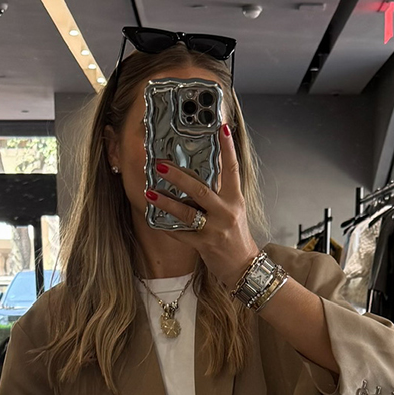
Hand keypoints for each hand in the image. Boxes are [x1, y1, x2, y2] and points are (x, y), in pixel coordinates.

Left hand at [144, 124, 258, 290]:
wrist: (244, 267)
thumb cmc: (235, 236)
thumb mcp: (233, 210)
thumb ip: (219, 193)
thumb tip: (196, 175)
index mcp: (234, 199)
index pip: (232, 168)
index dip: (227, 147)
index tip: (222, 127)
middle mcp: (226, 212)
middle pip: (201, 190)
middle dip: (179, 177)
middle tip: (160, 165)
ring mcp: (215, 229)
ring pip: (187, 213)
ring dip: (166, 202)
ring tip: (150, 192)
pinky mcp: (204, 245)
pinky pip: (181, 234)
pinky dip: (166, 226)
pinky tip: (152, 219)